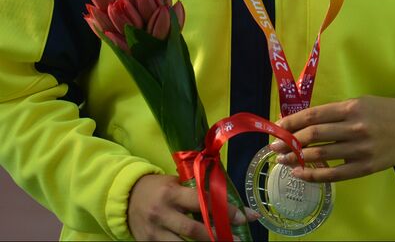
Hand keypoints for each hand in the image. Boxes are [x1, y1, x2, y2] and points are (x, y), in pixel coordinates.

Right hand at [128, 172, 255, 241]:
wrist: (126, 197)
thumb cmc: (159, 187)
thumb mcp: (176, 183)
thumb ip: (198, 191)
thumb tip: (229, 201)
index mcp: (171, 193)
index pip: (202, 202)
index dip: (224, 211)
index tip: (243, 218)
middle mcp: (162, 213)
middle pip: (193, 229)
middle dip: (217, 235)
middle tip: (236, 238)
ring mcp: (153, 231)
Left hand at [271, 93, 394, 182]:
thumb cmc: (385, 112)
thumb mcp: (362, 103)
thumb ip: (335, 113)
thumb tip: (302, 123)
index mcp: (352, 108)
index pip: (314, 116)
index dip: (291, 123)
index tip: (276, 128)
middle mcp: (355, 127)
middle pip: (312, 135)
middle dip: (288, 142)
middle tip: (274, 147)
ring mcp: (360, 149)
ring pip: (320, 154)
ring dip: (296, 159)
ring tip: (283, 161)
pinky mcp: (365, 167)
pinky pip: (333, 174)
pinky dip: (313, 175)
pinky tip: (300, 173)